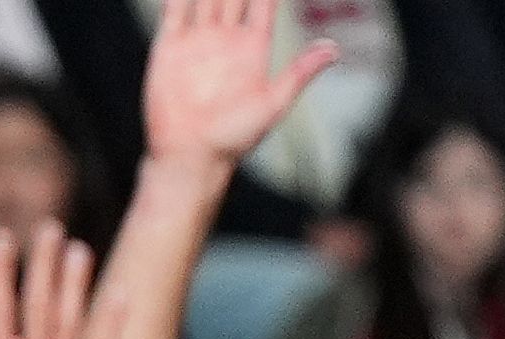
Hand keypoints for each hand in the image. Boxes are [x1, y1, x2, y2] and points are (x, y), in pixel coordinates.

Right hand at [140, 0, 337, 176]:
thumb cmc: (233, 139)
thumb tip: (334, 49)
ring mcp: (197, 41)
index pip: (265, 0)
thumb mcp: (273, 105)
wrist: (189, 157)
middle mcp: (225, 38)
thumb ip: (299, 73)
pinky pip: (176, 9)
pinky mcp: (170, 47)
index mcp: (253, 46)